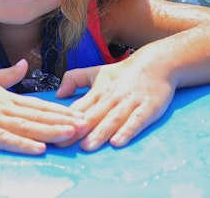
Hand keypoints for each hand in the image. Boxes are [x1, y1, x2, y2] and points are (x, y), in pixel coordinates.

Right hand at [0, 59, 84, 154]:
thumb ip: (8, 74)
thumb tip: (24, 64)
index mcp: (7, 97)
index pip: (39, 105)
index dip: (61, 111)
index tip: (80, 115)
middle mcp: (4, 107)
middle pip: (39, 116)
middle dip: (63, 122)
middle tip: (85, 126)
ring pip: (27, 127)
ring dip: (50, 131)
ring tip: (70, 135)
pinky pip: (5, 139)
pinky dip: (23, 144)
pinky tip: (38, 148)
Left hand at [54, 60, 174, 150]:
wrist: (157, 63)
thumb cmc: (123, 72)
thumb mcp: (96, 72)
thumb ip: (74, 79)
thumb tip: (58, 94)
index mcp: (98, 90)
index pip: (79, 107)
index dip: (65, 120)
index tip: (52, 131)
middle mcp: (112, 97)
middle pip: (92, 116)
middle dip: (77, 131)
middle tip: (63, 144)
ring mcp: (130, 102)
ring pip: (112, 119)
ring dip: (99, 133)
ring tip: (87, 146)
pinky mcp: (149, 108)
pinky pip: (137, 121)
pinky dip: (127, 131)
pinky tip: (117, 142)